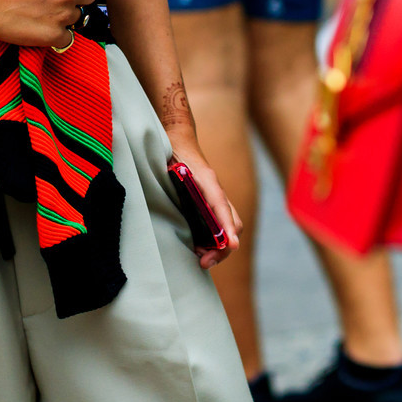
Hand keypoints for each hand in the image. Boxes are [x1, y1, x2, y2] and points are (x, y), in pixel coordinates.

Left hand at [166, 134, 242, 268]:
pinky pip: (220, 225)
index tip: (231, 245)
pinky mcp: (210, 204)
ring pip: (229, 226)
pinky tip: (199, 248)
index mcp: (208, 182)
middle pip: (233, 223)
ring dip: (219, 246)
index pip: (221, 207)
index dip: (227, 227)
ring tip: (201, 259)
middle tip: (204, 262)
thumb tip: (168, 206)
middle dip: (224, 246)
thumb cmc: (173, 153)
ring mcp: (216, 198)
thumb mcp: (170, 165)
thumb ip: (172, 182)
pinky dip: (214, 240)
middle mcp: (216, 192)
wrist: (178, 139)